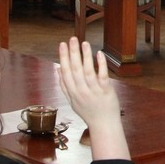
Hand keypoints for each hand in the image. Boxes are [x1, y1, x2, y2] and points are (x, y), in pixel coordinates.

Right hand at [58, 37, 128, 160]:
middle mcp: (81, 91)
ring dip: (85, 56)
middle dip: (72, 53)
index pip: (65, 72)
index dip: (63, 57)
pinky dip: (100, 64)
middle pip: (75, 69)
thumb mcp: (72, 100)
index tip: (61, 44)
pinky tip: (99, 53)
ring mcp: (94, 91)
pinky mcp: (106, 90)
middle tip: (71, 39)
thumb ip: (64, 86)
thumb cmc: (88, 112)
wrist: (103, 124)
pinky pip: (102, 75)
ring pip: (88, 71)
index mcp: (72, 92)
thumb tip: (58, 69)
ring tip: (84, 43)